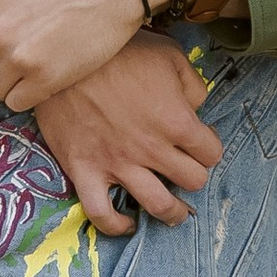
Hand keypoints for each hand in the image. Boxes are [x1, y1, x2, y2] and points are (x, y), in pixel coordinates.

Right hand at [39, 38, 224, 232]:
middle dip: (193, 176)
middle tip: (185, 171)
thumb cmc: (119, 50)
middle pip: (192, 181)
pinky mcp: (84, 170)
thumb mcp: (169, 55)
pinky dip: (115, 226)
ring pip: (158, 205)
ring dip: (172, 212)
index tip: (199, 144)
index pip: (211, 153)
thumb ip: (193, 85)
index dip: (208, 148)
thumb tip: (197, 106)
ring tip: (174, 212)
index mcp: (177, 121)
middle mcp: (151, 149)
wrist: (65, 52)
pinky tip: (126, 224)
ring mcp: (117, 163)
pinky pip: (101, 213)